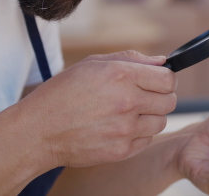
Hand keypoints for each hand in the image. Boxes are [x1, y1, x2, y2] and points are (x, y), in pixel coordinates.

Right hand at [14, 50, 176, 167]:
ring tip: (129, 112)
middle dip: (161, 97)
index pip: (168, 78)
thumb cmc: (63, 93)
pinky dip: (139, 134)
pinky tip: (119, 127)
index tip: (158, 80)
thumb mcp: (93, 64)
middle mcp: (127, 102)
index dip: (166, 78)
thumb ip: (132, 59)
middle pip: (170, 101)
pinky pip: (147, 140)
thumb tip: (162, 61)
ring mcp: (125, 129)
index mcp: (121, 75)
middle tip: (144, 96)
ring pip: (161, 121)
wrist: (38, 131)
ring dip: (151, 116)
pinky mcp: (121, 150)